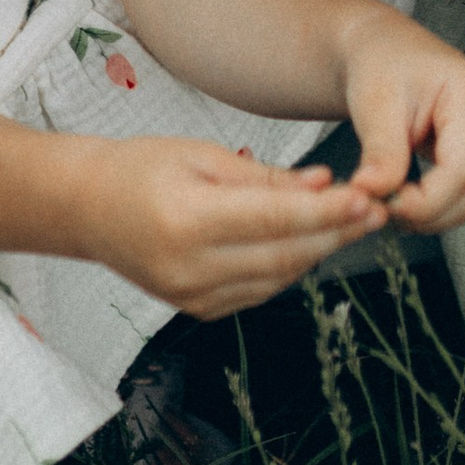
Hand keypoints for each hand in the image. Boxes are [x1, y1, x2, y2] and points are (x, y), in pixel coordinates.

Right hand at [80, 136, 381, 319]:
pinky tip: (309, 241)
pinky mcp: (197, 310)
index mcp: (188, 220)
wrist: (86, 209)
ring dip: (319, 251)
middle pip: (285, 255)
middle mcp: (190, 268)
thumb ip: (265, 177)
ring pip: (278, 278)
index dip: (329, 212)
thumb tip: (325, 186)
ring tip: (353, 222)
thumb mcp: (202, 154)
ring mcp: (192, 297)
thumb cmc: (141, 168)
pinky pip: (259, 291)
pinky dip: (288, 266)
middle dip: (337, 234)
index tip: (369, 198)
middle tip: (377, 209)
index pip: (276, 220)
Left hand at [336, 14, 464, 231]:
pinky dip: (444, 205)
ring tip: (395, 202)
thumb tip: (372, 195)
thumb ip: (380, 153)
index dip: (424, 203)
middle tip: (385, 210)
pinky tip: (414, 197)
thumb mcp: (375, 104)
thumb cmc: (386, 66)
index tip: (385, 207)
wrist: (392, 52)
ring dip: (436, 214)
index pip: (461, 173)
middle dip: (429, 214)